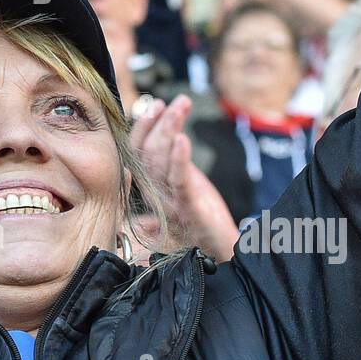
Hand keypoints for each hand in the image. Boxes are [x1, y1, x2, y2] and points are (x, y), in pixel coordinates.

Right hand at [131, 95, 238, 261]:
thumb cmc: (204, 225)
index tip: (154, 104)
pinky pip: (179, 182)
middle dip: (157, 122)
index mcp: (153, 191)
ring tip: (179, 106)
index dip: (142, 127)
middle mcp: (157, 196)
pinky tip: (182, 139)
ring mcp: (171, 204)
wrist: (222, 257)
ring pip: (159, 163)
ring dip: (169, 129)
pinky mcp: (190, 210)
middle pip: (146, 154)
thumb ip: (171, 172)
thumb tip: (170, 139)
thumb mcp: (184, 193)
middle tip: (170, 102)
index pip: (137, 154)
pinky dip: (179, 159)